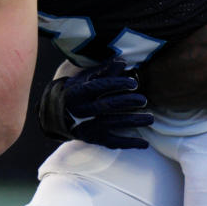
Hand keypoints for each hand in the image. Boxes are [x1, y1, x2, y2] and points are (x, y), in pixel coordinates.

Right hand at [38, 59, 152, 149]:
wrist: (56, 114)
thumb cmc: (75, 91)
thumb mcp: (84, 79)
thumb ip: (104, 72)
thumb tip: (123, 62)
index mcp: (77, 93)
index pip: (98, 87)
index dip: (116, 84)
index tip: (133, 83)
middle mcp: (80, 111)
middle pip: (106, 106)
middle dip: (127, 102)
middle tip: (143, 100)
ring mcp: (86, 126)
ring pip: (112, 124)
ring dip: (132, 121)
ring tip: (150, 118)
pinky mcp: (93, 139)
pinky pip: (112, 142)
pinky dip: (129, 143)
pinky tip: (145, 143)